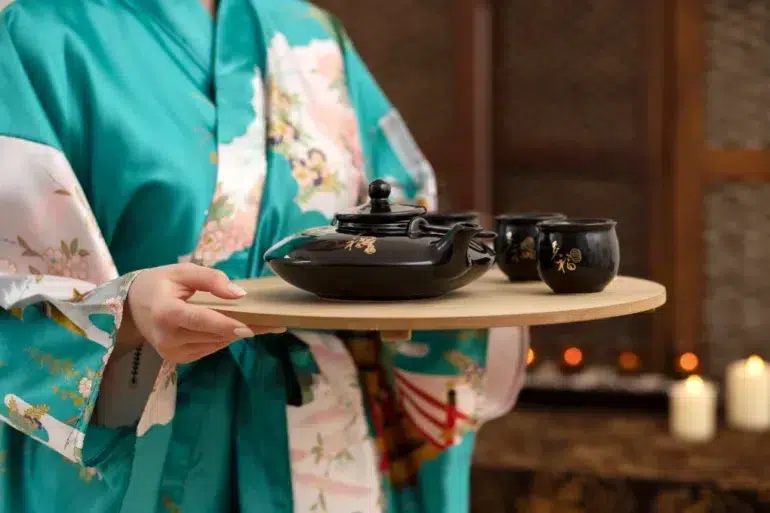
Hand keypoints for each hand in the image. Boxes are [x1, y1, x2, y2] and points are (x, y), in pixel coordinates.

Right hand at [117, 263, 284, 363]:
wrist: (131, 307)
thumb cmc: (159, 284)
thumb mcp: (182, 272)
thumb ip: (210, 279)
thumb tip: (239, 295)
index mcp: (166, 313)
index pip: (201, 320)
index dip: (227, 324)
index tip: (252, 327)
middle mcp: (168, 338)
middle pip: (214, 334)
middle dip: (245, 328)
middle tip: (275, 322)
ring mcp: (172, 352)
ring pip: (215, 344)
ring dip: (237, 333)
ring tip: (263, 323)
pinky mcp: (177, 359)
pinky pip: (209, 348)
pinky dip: (223, 338)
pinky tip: (234, 327)